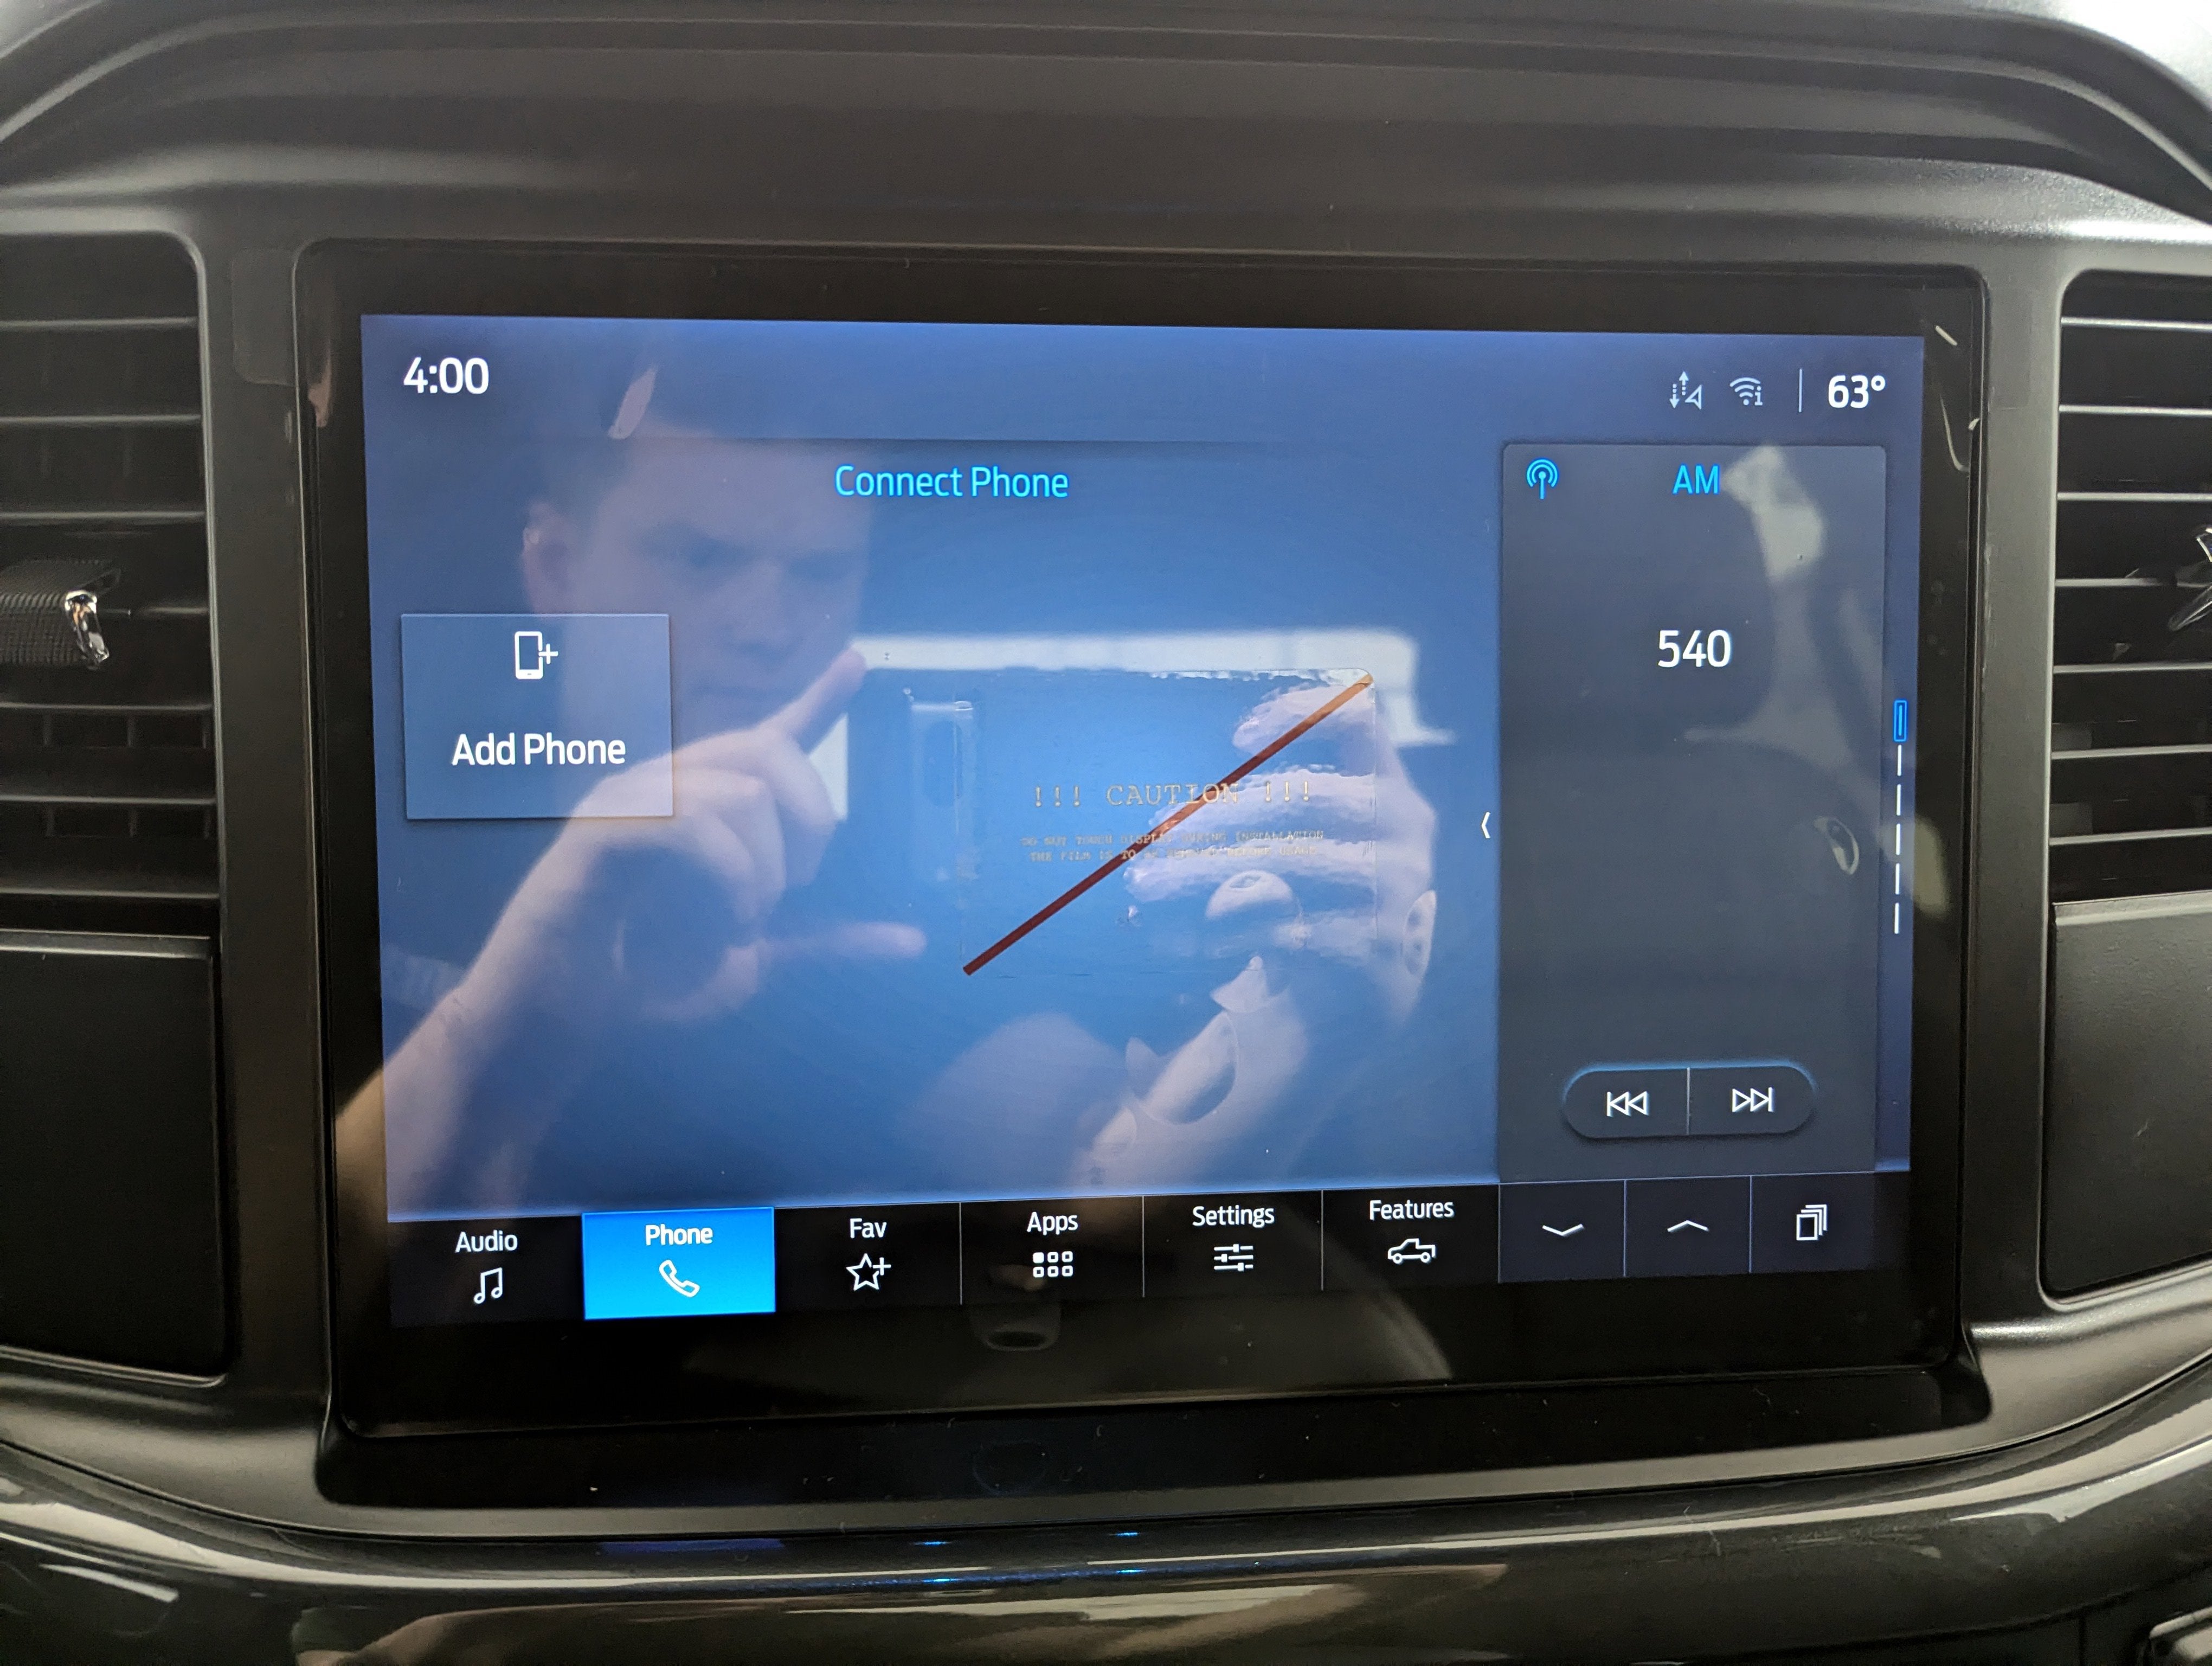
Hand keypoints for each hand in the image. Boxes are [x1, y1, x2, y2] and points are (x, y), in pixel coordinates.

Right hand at [454, 648, 922, 1034]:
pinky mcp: (600, 829)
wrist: (562, 1021)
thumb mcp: (756, 960)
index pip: (770, 736)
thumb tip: (910, 941)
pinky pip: (688, 822)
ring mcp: (630, 798)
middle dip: (810, 819)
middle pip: (770, 752)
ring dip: (763, 870)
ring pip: (738, 792)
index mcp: (708, 806)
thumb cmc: (647, 983)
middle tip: (794, 888)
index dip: (818, 699)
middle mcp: (669, 784)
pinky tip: (727, 919)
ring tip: (742, 921)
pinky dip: (728, 876)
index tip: (858, 662)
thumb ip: (824, 942)